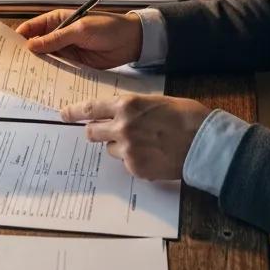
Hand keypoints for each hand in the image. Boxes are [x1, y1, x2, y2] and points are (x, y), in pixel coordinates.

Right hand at [15, 10, 143, 68]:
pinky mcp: (74, 64)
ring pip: (46, 60)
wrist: (131, 41)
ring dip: (38, 67)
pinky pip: (59, 70)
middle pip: (36, 46)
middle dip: (26, 55)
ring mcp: (66, 51)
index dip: (19, 37)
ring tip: (24, 78)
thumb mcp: (80, 30)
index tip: (7, 49)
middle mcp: (58, 36)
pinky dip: (52, 75)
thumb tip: (31, 45)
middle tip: (12, 67)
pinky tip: (44, 83)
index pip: (32, 28)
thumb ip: (56, 39)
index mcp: (56, 20)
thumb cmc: (107, 27)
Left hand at [61, 94, 209, 179]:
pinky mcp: (136, 168)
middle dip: (95, 131)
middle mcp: (122, 127)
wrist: (204, 142)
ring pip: (110, 149)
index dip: (74, 112)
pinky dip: (135, 160)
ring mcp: (128, 150)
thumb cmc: (185, 116)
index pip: (90, 108)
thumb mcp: (155, 101)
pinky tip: (154, 155)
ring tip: (145, 143)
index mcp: (127, 106)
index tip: (64, 114)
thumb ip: (132, 107)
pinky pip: (127, 163)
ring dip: (120, 146)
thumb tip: (117, 112)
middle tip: (104, 132)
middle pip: (92, 132)